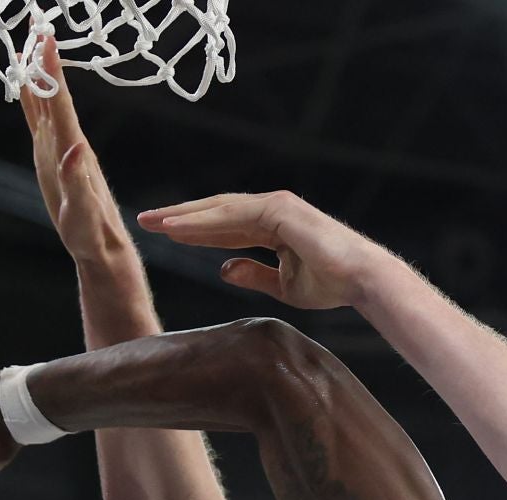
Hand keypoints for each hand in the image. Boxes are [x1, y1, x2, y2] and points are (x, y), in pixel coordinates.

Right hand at [21, 36, 129, 263]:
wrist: (99, 246)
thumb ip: (78, 181)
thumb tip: (75, 148)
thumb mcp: (82, 211)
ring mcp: (57, 148)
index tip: (46, 37)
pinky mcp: (51, 158)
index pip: (61, 102)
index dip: (53, 70)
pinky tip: (27, 83)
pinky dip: (32, 97)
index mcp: (72, 149)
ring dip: (38, 72)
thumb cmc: (91, 234)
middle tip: (35, 22)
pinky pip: (40, 119)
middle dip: (44, 58)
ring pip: (45, 101)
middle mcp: (65, 142)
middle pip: (53, 92)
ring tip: (27, 42)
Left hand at [137, 191, 388, 309]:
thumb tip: (223, 269)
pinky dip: (203, 221)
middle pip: (216, 212)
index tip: (165, 234)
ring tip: (153, 222)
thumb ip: (253, 274)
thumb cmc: (330, 284)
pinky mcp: (279, 209)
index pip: (225, 226)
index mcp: (272, 226)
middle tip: (146, 220)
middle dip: (181, 217)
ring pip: (220, 210)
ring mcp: (275, 206)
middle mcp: (271, 210)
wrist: (359, 281)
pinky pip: (232, 216)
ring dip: (184, 216)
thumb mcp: (281, 285)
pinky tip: (178, 227)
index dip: (194, 230)